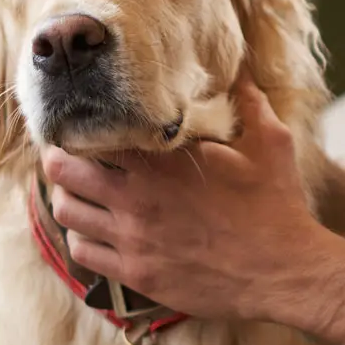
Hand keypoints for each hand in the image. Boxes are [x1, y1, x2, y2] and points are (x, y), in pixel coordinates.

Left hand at [43, 71, 344, 344]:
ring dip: (69, 198)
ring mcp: (133, 239)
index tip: (88, 123)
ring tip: (83, 193)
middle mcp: (137, 198)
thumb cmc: (277, 206)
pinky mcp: (136, 274)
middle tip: (70, 155)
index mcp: (163, 161)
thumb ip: (250, 102)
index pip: (94, 133)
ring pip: (66, 212)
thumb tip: (244, 70)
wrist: (284, 272)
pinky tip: (99, 231)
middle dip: (61, 158)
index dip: (84, 126)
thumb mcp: (271, 144)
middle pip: (62, 170)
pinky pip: (82, 253)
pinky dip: (82, 238)